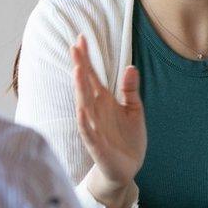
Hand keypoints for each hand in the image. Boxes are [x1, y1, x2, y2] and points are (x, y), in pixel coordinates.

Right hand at [71, 34, 146, 207]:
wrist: (128, 168)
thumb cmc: (127, 137)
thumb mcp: (134, 109)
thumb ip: (130, 89)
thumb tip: (131, 66)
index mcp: (104, 101)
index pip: (92, 76)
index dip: (86, 58)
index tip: (81, 38)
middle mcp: (95, 111)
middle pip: (85, 85)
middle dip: (80, 67)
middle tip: (74, 47)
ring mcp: (94, 127)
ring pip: (84, 105)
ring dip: (80, 89)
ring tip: (77, 70)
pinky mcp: (97, 145)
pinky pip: (89, 132)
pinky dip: (85, 121)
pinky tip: (82, 110)